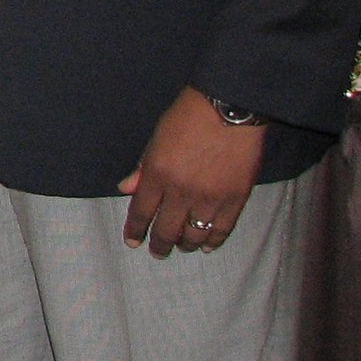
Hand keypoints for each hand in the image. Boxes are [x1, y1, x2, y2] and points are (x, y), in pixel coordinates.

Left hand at [119, 85, 265, 255]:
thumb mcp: (156, 139)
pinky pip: (221, 230)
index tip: (132, 241)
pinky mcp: (235, 200)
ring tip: (181, 246)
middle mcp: (181, 192)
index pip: (141, 211)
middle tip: (158, 251)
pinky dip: (213, 241)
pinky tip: (206, 245)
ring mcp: (209, 199)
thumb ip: (142, 168)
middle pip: (167, 230)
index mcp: (157, 175)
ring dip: (185, 244)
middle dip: (159, 244)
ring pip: (194, 235)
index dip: (135, 230)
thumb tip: (126, 189)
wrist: (229, 109)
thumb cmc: (188, 117)